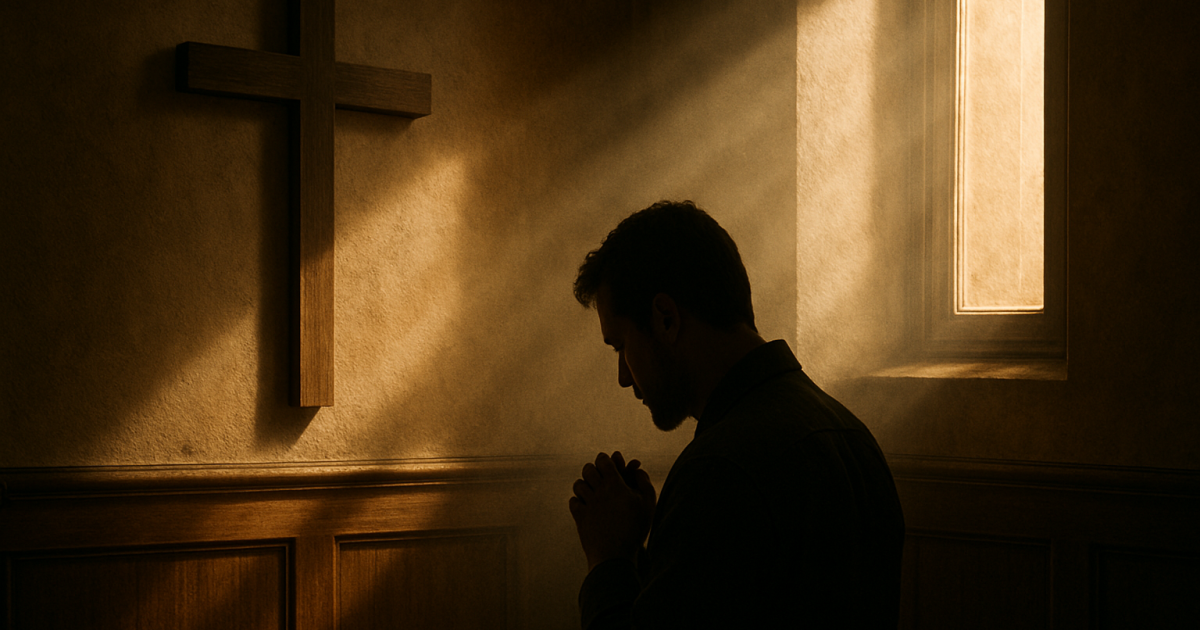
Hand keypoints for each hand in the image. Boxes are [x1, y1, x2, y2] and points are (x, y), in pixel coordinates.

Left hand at [569, 451, 656, 571]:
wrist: (615, 556)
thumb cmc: (635, 530)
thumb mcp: (648, 505)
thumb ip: (645, 483)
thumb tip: (638, 469)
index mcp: (615, 485)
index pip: (603, 461)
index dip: (605, 459)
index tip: (608, 463)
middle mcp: (598, 492)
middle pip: (588, 469)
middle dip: (593, 469)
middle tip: (598, 475)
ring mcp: (587, 505)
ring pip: (578, 484)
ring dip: (584, 484)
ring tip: (592, 491)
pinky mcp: (579, 518)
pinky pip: (573, 501)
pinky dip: (578, 501)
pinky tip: (586, 506)